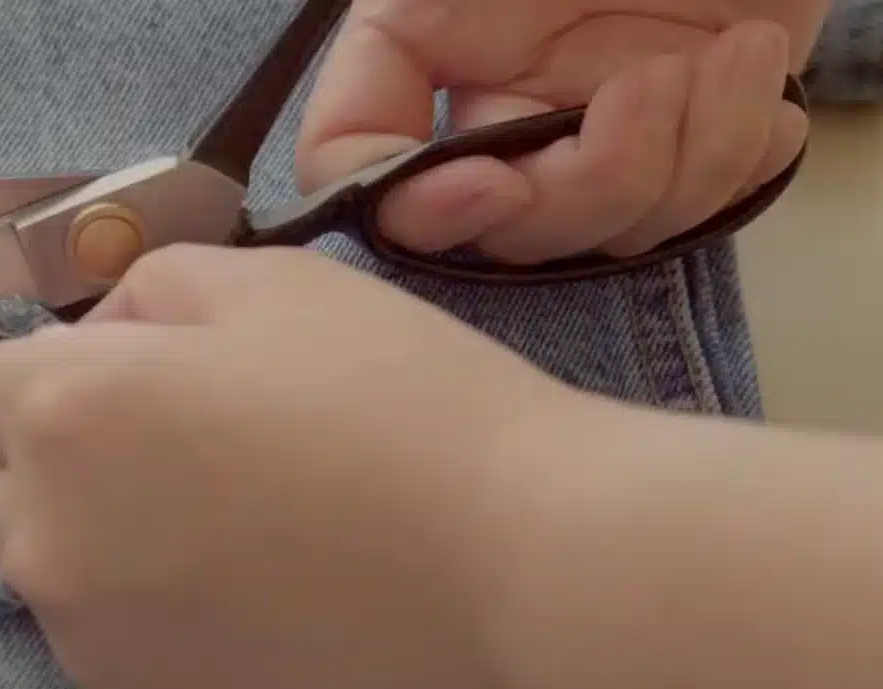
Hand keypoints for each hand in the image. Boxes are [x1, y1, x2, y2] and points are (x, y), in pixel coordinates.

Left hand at [0, 245, 596, 688]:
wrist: (528, 580)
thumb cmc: (407, 407)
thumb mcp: (274, 284)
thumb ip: (148, 292)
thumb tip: (103, 335)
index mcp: (59, 417)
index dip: (72, 373)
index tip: (158, 387)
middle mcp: (43, 545)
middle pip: (6, 494)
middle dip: (69, 469)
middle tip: (199, 466)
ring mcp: (92, 657)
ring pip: (63, 589)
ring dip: (114, 560)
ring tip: (251, 550)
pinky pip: (124, 669)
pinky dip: (168, 645)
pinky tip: (271, 623)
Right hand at [298, 0, 829, 261]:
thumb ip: (403, 32)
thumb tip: (368, 148)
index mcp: (432, 43)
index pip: (360, 169)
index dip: (422, 209)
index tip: (496, 183)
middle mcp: (505, 102)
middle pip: (509, 230)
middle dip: (594, 181)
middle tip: (658, 81)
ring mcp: (599, 124)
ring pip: (616, 231)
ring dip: (693, 151)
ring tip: (739, 49)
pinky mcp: (694, 128)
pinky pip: (710, 202)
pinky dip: (746, 149)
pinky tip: (754, 70)